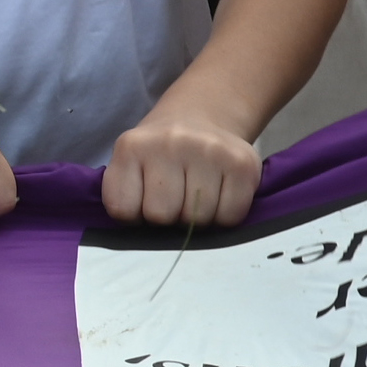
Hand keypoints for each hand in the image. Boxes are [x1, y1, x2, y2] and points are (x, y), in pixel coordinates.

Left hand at [101, 110, 260, 226]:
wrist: (201, 117)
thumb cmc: (160, 155)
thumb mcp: (130, 166)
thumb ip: (125, 199)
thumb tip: (143, 249)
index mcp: (132, 146)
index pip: (123, 210)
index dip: (134, 215)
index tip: (142, 201)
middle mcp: (171, 142)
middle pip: (162, 216)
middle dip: (168, 218)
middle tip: (174, 199)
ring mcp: (210, 150)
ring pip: (198, 221)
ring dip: (197, 218)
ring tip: (195, 195)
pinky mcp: (243, 163)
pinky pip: (230, 217)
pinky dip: (224, 217)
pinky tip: (218, 195)